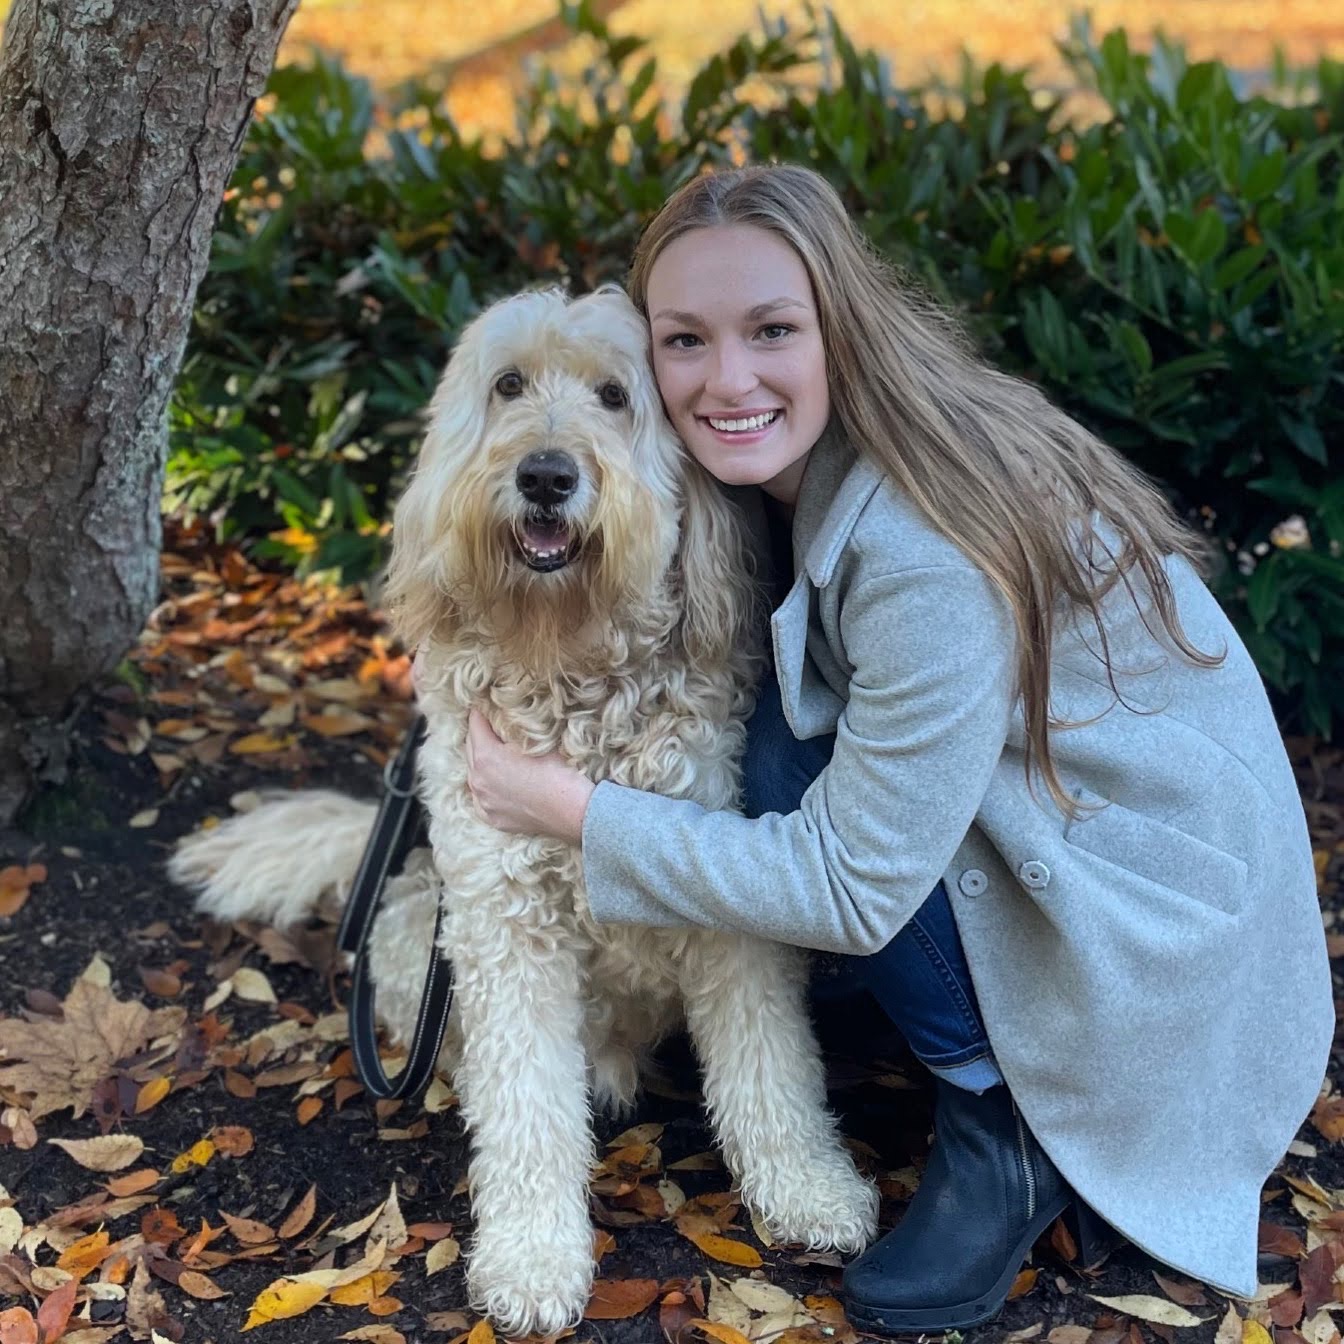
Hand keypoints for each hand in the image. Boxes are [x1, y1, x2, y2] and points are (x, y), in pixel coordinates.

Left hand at [465, 708, 595, 844]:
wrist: (572, 811)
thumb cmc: (558, 771)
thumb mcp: (535, 740)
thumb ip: (513, 728)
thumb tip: (504, 717)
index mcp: (486, 756)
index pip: (475, 724)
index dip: (480, 711)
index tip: (484, 704)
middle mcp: (478, 780)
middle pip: (470, 748)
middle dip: (479, 734)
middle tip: (488, 724)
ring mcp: (484, 802)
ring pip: (474, 774)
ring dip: (481, 761)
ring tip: (494, 753)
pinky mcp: (493, 818)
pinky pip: (482, 798)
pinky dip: (487, 788)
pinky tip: (497, 784)